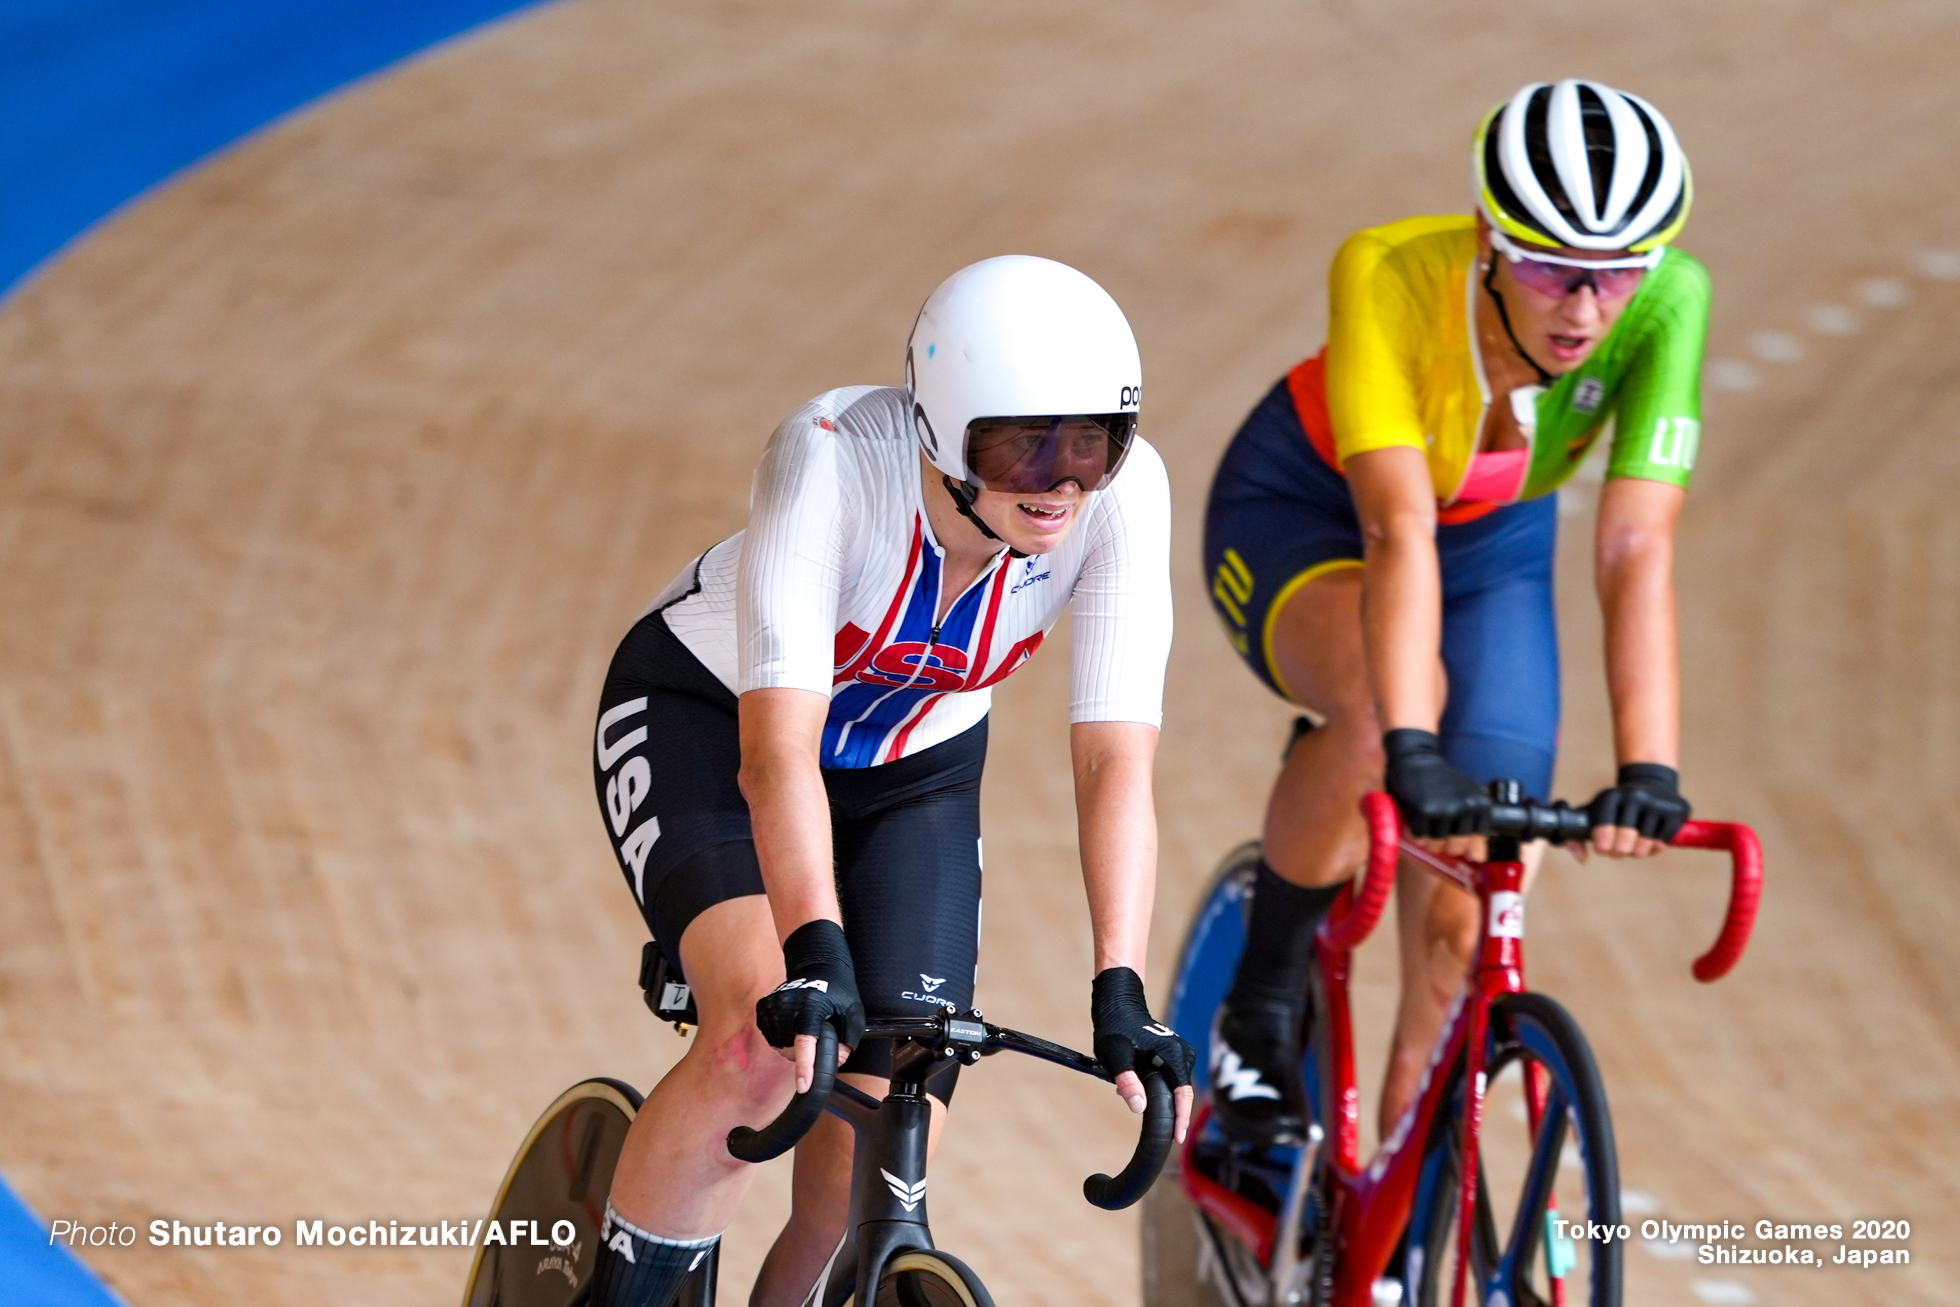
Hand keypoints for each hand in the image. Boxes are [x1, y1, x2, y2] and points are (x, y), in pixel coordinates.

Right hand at [755, 919, 862, 1091]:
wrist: (817, 964)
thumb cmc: (837, 990)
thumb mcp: (852, 1013)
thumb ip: (848, 1040)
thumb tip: (836, 1062)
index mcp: (811, 1006)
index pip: (806, 1041)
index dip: (806, 1066)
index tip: (804, 1085)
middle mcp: (788, 1006)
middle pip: (792, 1050)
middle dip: (805, 1054)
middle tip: (818, 1035)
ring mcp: (772, 1006)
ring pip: (779, 1046)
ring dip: (792, 1047)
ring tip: (805, 1027)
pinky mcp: (762, 1007)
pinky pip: (770, 1037)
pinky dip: (781, 1038)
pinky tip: (792, 1025)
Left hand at [1090, 966, 1195, 1142]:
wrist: (1118, 1005)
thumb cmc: (1115, 1028)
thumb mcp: (1115, 1055)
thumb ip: (1127, 1080)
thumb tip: (1139, 1107)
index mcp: (1174, 1054)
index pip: (1184, 1094)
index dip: (1182, 1118)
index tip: (1178, 1138)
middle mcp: (1184, 1053)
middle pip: (1181, 1093)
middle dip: (1166, 1110)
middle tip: (1150, 1125)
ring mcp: (1182, 1054)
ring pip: (1175, 1087)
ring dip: (1159, 1097)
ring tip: (1131, 1093)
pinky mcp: (1176, 1056)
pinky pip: (1171, 1079)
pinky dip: (1158, 1088)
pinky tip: (1137, 1086)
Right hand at [1383, 729, 1490, 847]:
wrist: (1415, 758)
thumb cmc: (1441, 781)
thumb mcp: (1465, 797)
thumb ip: (1474, 825)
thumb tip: (1479, 857)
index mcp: (1481, 804)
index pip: (1476, 840)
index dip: (1462, 838)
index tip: (1453, 828)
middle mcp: (1465, 807)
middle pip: (1457, 845)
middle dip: (1445, 844)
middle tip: (1437, 829)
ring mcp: (1444, 810)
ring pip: (1437, 843)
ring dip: (1428, 839)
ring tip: (1425, 824)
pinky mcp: (1423, 812)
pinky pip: (1420, 838)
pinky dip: (1415, 834)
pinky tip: (1415, 821)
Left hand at [1588, 763, 1690, 857]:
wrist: (1651, 785)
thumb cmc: (1617, 808)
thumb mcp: (1594, 813)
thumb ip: (1576, 837)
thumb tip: (1581, 859)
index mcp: (1611, 796)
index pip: (1603, 831)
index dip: (1603, 846)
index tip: (1603, 847)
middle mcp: (1634, 796)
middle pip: (1623, 844)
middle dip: (1619, 853)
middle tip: (1619, 849)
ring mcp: (1657, 802)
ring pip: (1643, 847)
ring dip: (1637, 852)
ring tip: (1635, 843)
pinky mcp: (1677, 810)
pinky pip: (1662, 844)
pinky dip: (1654, 849)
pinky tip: (1650, 839)